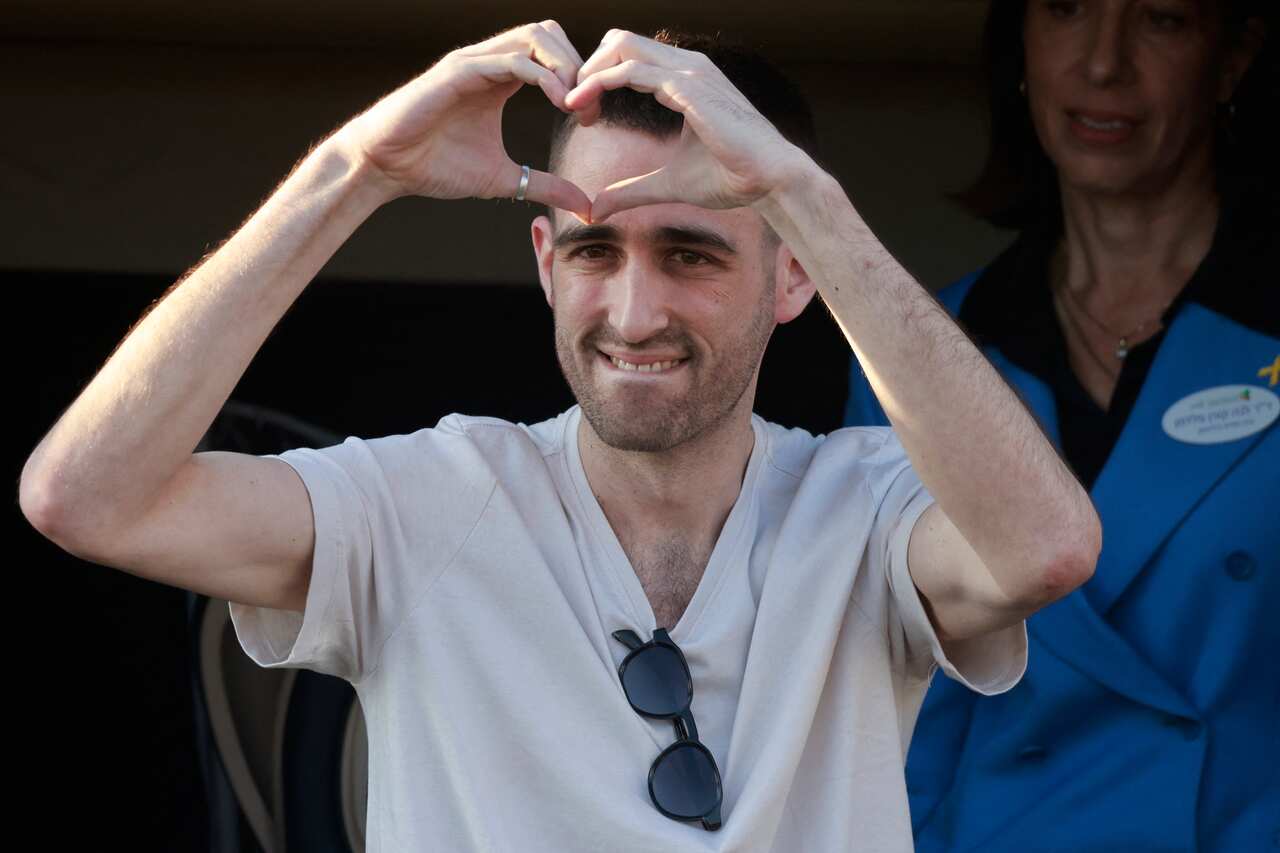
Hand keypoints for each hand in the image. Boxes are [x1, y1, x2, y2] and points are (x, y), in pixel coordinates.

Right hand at [335, 21, 590, 217]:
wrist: (385, 167)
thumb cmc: (435, 166)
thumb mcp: (505, 179)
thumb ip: (545, 186)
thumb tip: (585, 204)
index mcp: (500, 78)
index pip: (553, 55)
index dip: (580, 80)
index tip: (592, 119)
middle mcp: (489, 61)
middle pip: (549, 34)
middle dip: (579, 66)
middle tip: (589, 109)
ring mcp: (473, 62)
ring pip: (533, 37)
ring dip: (564, 66)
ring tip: (576, 106)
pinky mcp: (457, 71)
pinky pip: (509, 60)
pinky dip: (542, 77)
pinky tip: (559, 104)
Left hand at [564, 30, 811, 221]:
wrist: (769, 180)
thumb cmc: (730, 177)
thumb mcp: (667, 184)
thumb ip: (630, 190)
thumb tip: (594, 208)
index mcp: (683, 78)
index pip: (628, 57)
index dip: (598, 80)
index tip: (583, 115)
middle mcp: (686, 65)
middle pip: (618, 41)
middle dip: (588, 70)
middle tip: (575, 109)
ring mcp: (688, 72)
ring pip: (620, 46)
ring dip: (589, 74)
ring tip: (574, 107)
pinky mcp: (688, 87)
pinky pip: (632, 71)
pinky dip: (600, 84)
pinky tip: (583, 107)